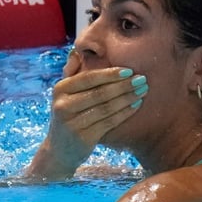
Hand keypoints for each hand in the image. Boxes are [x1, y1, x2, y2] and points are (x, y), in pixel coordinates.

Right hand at [25, 51, 147, 179]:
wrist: (59, 150)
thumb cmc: (69, 116)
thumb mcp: (65, 94)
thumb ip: (73, 73)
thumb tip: (79, 50)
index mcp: (60, 89)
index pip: (89, 78)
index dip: (110, 74)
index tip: (129, 71)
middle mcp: (63, 105)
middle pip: (99, 93)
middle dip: (123, 85)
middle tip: (142, 80)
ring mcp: (72, 123)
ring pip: (106, 107)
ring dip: (127, 98)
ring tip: (142, 91)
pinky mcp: (82, 138)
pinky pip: (109, 122)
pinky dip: (124, 113)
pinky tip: (135, 106)